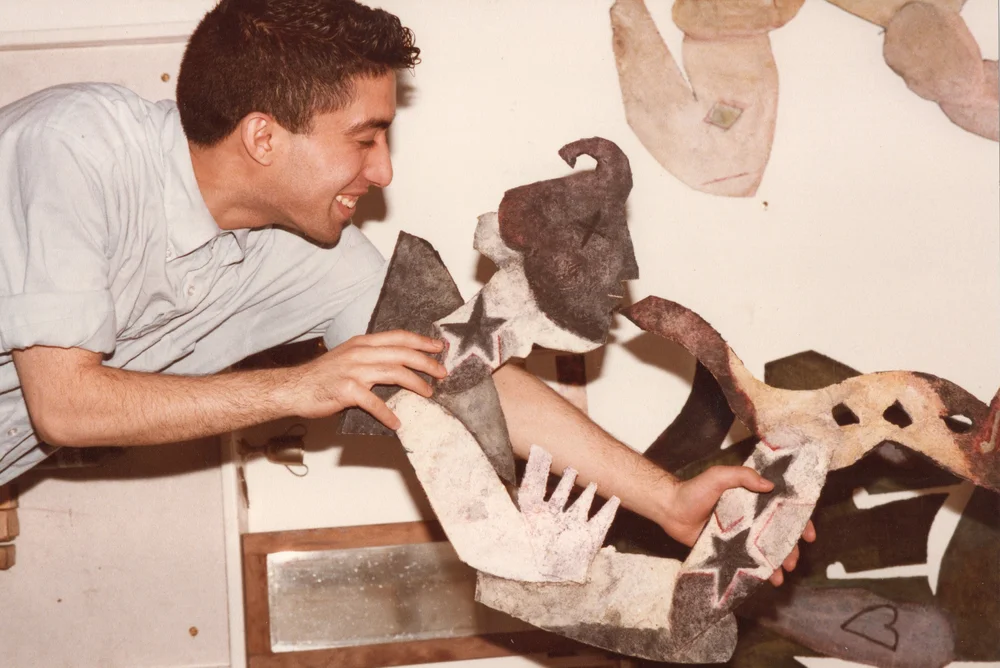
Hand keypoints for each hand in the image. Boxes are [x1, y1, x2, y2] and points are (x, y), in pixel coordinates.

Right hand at [289, 331, 446, 428]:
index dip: (421, 341)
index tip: (439, 347)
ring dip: (416, 384)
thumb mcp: (348, 357)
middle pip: (402, 354)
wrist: (295, 388)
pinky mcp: (347, 390)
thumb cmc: (323, 376)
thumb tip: (398, 363)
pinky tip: (397, 422)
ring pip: (394, 373)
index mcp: (362, 343)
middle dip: (426, 362)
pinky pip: (374, 403)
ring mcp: (354, 371)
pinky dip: (387, 414)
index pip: (398, 337)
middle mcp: (360, 353)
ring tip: (429, 393)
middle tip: (442, 372)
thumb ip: (371, 356)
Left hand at [659, 465, 816, 585]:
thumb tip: (769, 486)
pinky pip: (748, 561)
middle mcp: (751, 517)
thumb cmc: (694, 490)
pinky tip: (766, 580)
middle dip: (791, 548)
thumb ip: (742, 476)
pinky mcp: (729, 549)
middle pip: (778, 534)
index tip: (809, 535)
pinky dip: (759, 571)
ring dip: (778, 563)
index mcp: (753, 498)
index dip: (800, 521)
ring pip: (766, 550)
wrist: (671, 509)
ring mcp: (741, 535)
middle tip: (794, 561)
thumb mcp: (719, 476)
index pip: (783, 509)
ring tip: (781, 574)